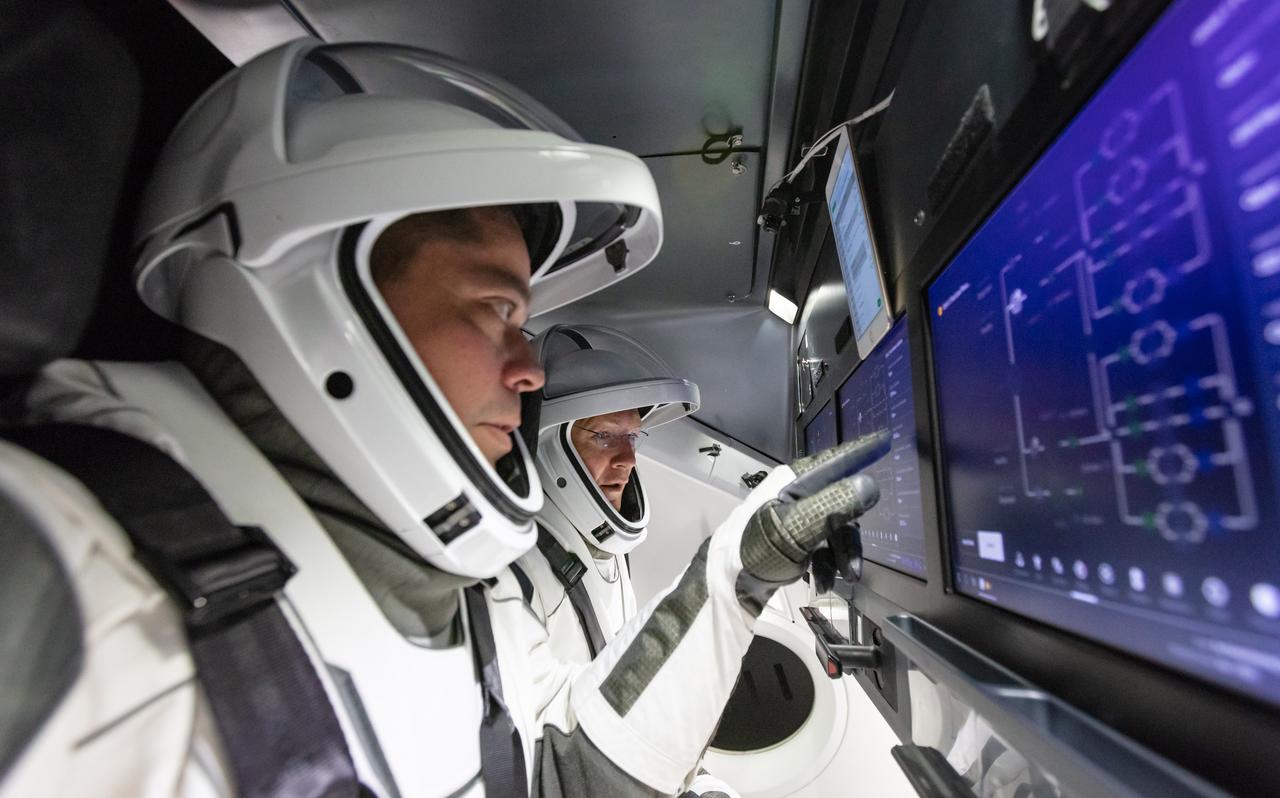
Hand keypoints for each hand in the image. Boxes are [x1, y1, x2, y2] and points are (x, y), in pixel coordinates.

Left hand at [739, 431, 888, 586]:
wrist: (725, 585)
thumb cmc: (755, 551)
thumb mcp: (796, 530)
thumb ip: (832, 507)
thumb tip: (869, 484)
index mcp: (792, 482)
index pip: (834, 460)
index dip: (860, 452)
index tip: (885, 440)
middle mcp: (793, 493)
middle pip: (839, 502)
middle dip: (848, 537)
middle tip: (854, 568)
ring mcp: (791, 515)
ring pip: (832, 527)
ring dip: (840, 555)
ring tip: (841, 579)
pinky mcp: (789, 537)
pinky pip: (820, 544)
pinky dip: (826, 563)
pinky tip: (822, 582)